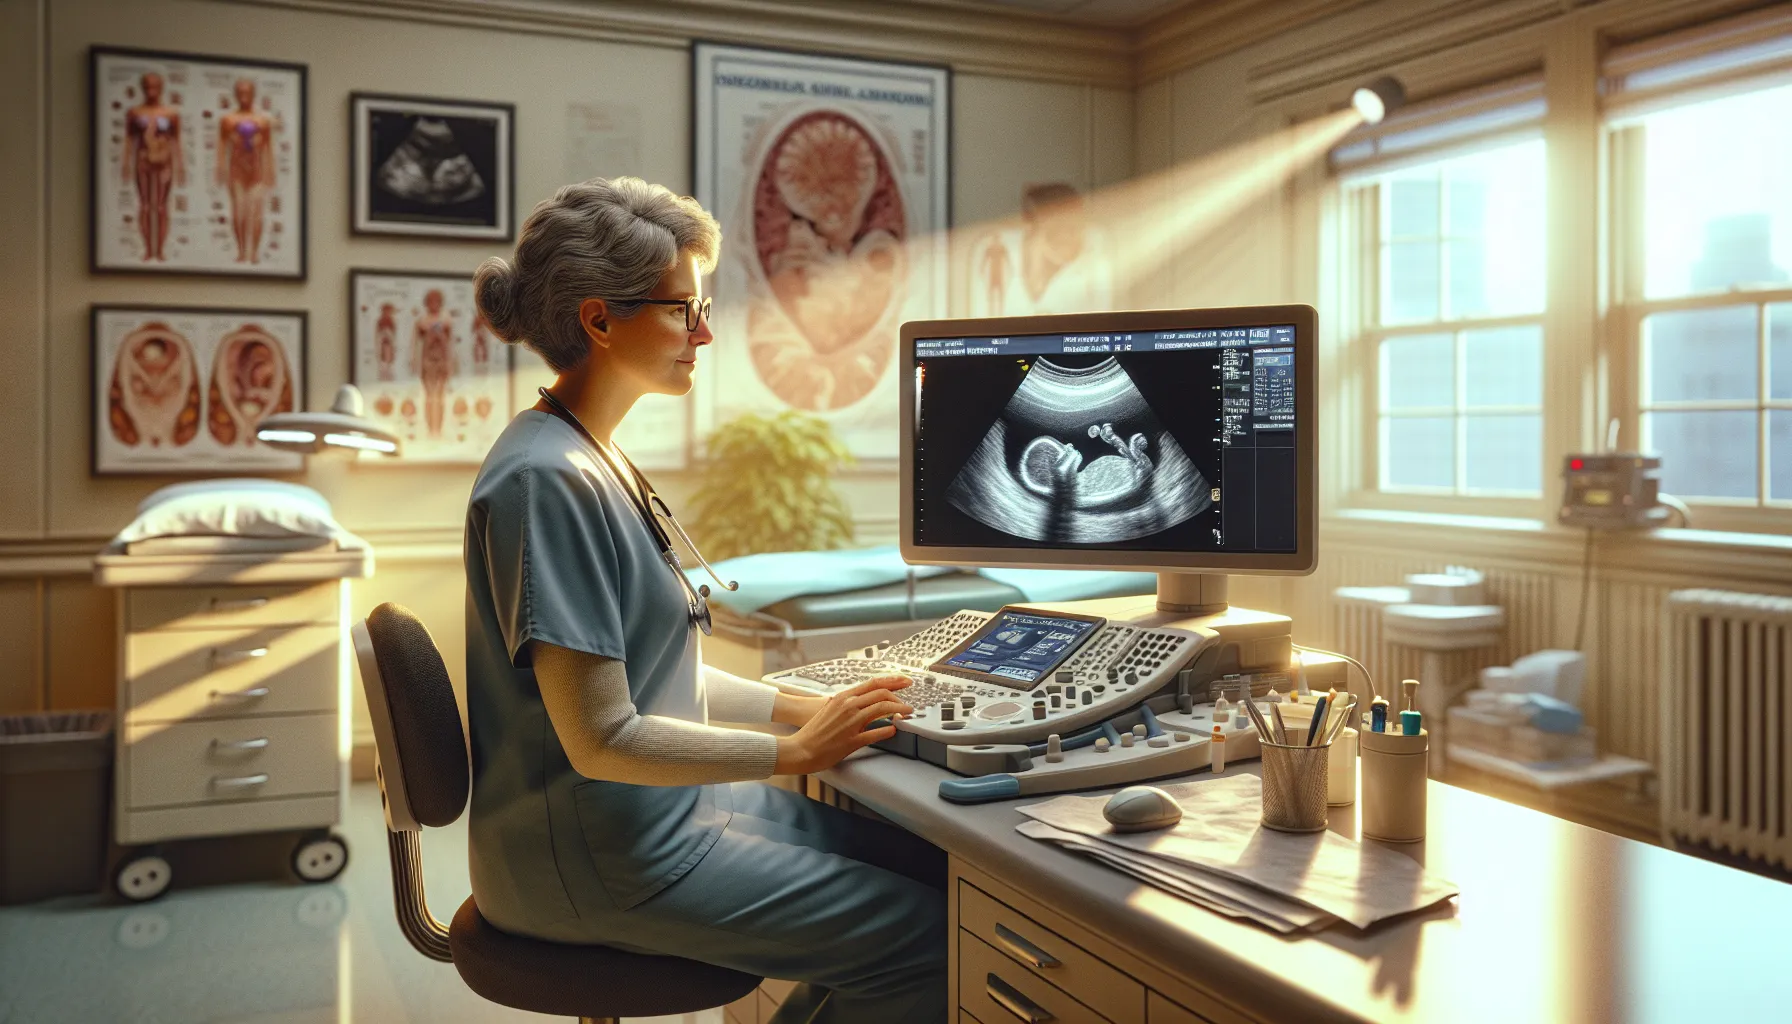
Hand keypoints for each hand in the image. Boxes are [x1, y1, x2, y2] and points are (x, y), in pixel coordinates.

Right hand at [774, 676, 913, 774]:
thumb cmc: (814, 731)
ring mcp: (851, 723)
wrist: (800, 749)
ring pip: (882, 709)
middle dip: (899, 698)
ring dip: (899, 711)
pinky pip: (876, 733)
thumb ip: (846, 704)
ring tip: (907, 715)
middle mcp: (848, 706)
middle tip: (908, 704)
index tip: (905, 681)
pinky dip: (889, 730)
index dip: (893, 681)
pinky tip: (894, 730)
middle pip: (881, 694)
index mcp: (843, 698)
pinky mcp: (852, 740)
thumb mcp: (830, 710)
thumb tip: (862, 702)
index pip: (873, 683)